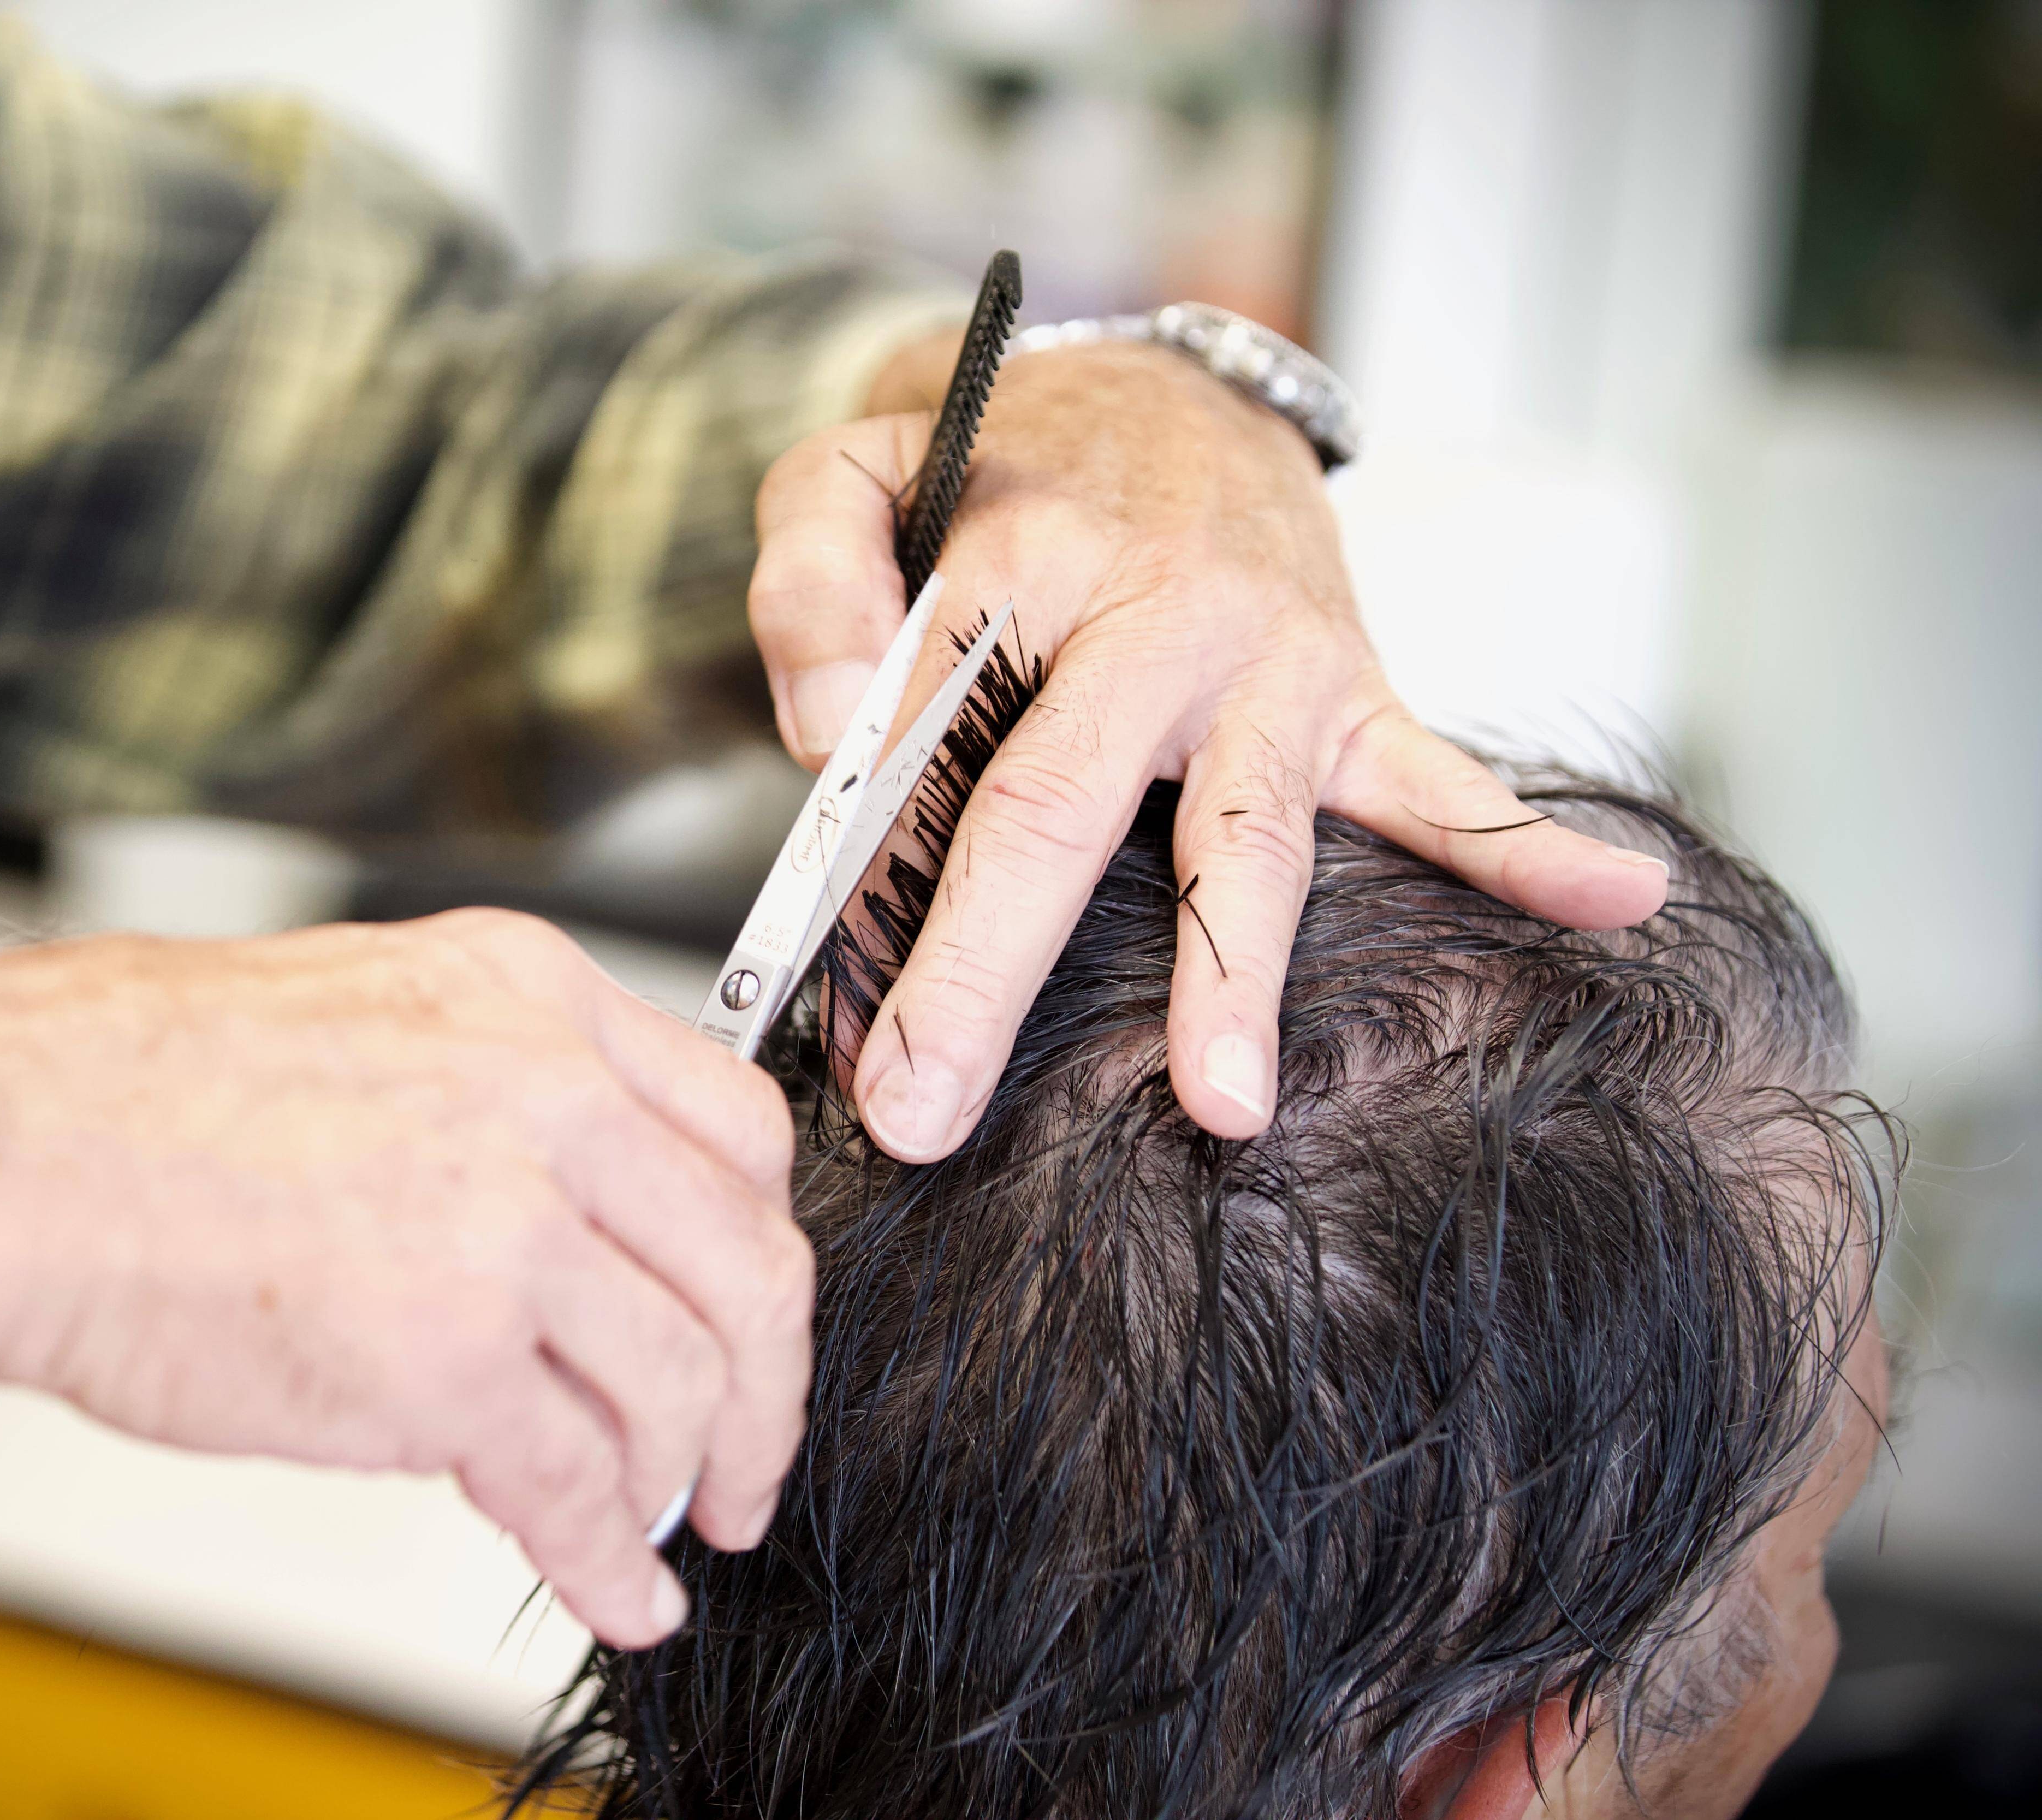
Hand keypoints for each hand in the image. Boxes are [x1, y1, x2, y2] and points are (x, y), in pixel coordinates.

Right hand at [0, 911, 805, 1648]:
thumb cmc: (126, 1090)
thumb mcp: (365, 1018)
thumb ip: (492, 1101)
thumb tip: (562, 1235)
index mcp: (531, 996)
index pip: (737, 1131)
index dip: (758, 1251)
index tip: (750, 1321)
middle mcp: (545, 1096)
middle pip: (746, 1264)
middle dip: (764, 1393)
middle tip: (747, 1465)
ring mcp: (505, 1225)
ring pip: (677, 1382)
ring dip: (683, 1481)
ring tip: (655, 1531)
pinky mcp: (445, 1358)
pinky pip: (578, 1483)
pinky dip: (608, 1557)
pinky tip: (613, 1589)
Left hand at [751, 333, 1668, 1156]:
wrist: (1162, 394)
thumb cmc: (993, 473)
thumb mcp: (851, 477)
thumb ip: (808, 587)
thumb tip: (823, 733)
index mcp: (1013, 570)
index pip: (916, 749)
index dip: (860, 893)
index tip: (827, 1034)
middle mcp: (1149, 617)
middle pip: (1054, 812)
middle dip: (982, 979)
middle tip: (924, 1116)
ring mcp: (1268, 663)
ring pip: (1242, 834)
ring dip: (1232, 974)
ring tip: (1225, 1104)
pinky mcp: (1351, 690)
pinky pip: (1442, 776)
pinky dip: (1528, 841)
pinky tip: (1618, 897)